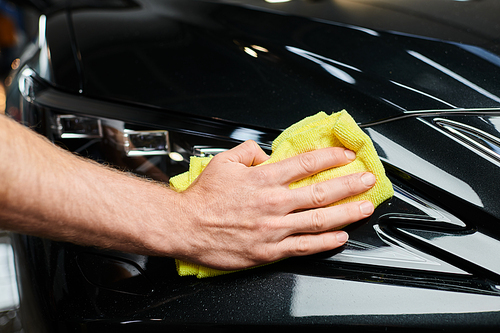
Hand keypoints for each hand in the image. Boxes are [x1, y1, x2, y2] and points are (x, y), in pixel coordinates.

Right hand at [172, 140, 375, 270]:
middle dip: (350, 184)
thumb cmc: (204, 198)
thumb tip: (267, 154)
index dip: (331, 158)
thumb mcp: (223, 161)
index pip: (306, 164)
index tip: (347, 157)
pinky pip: (305, 246)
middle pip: (321, 192)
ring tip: (365, 206)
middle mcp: (274, 202)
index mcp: (264, 179)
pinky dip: (326, 242)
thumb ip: (249, 151)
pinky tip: (341, 236)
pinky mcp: (270, 250)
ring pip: (320, 219)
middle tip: (368, 180)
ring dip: (347, 212)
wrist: (186, 227)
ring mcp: (274, 228)